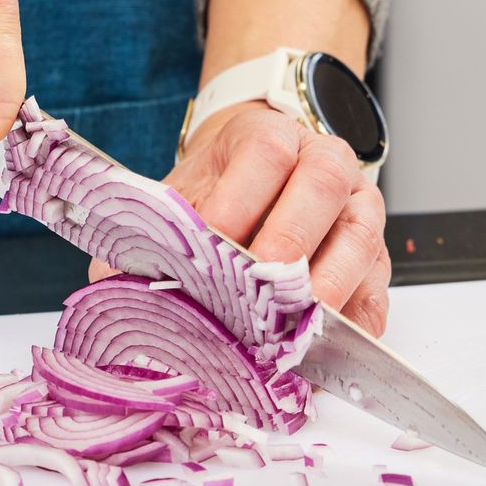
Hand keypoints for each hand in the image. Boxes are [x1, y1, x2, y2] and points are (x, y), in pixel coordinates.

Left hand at [92, 101, 390, 336]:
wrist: (267, 169)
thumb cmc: (225, 189)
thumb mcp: (184, 193)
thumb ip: (150, 232)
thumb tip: (108, 284)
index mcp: (274, 138)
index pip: (264, 156)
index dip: (237, 199)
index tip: (211, 239)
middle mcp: (326, 165)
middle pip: (320, 190)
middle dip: (290, 241)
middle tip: (262, 286)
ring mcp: (360, 210)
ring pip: (358, 240)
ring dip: (328, 286)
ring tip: (296, 326)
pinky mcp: (377, 258)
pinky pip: (377, 291)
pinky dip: (355, 324)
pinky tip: (328, 347)